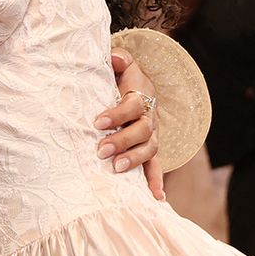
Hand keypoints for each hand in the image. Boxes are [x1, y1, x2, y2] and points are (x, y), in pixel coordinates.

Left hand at [94, 49, 162, 199]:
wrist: (140, 87)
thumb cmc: (123, 76)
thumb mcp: (121, 62)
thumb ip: (118, 58)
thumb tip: (114, 58)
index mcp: (141, 96)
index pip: (133, 106)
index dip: (117, 114)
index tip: (97, 121)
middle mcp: (150, 117)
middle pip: (142, 131)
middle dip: (122, 141)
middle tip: (101, 150)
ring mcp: (152, 135)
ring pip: (149, 149)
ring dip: (134, 161)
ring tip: (116, 169)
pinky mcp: (151, 148)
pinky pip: (156, 166)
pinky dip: (157, 181)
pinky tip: (157, 198)